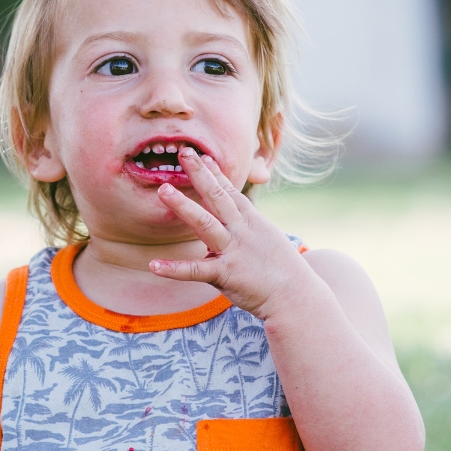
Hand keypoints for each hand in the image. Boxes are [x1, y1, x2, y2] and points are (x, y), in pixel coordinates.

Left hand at [150, 147, 310, 319]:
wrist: (296, 296)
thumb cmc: (282, 269)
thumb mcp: (268, 237)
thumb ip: (248, 223)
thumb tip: (236, 209)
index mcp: (251, 221)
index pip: (230, 192)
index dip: (214, 173)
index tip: (201, 156)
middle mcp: (241, 231)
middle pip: (217, 197)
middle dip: (199, 174)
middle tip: (183, 153)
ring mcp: (233, 251)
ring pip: (205, 224)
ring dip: (184, 206)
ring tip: (163, 190)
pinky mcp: (225, 275)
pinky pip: (195, 270)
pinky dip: (174, 269)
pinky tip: (154, 264)